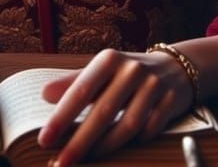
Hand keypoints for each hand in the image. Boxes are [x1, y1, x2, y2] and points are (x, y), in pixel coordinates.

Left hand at [37, 48, 194, 165]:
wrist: (174, 68)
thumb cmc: (127, 73)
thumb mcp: (101, 71)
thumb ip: (73, 83)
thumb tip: (43, 94)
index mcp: (109, 59)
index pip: (82, 90)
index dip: (62, 116)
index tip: (45, 138)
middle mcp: (132, 70)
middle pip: (104, 112)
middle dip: (80, 141)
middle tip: (61, 162)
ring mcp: (153, 86)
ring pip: (128, 125)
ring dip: (104, 148)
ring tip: (85, 161)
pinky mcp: (170, 102)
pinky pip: (149, 131)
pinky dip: (134, 143)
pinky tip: (119, 151)